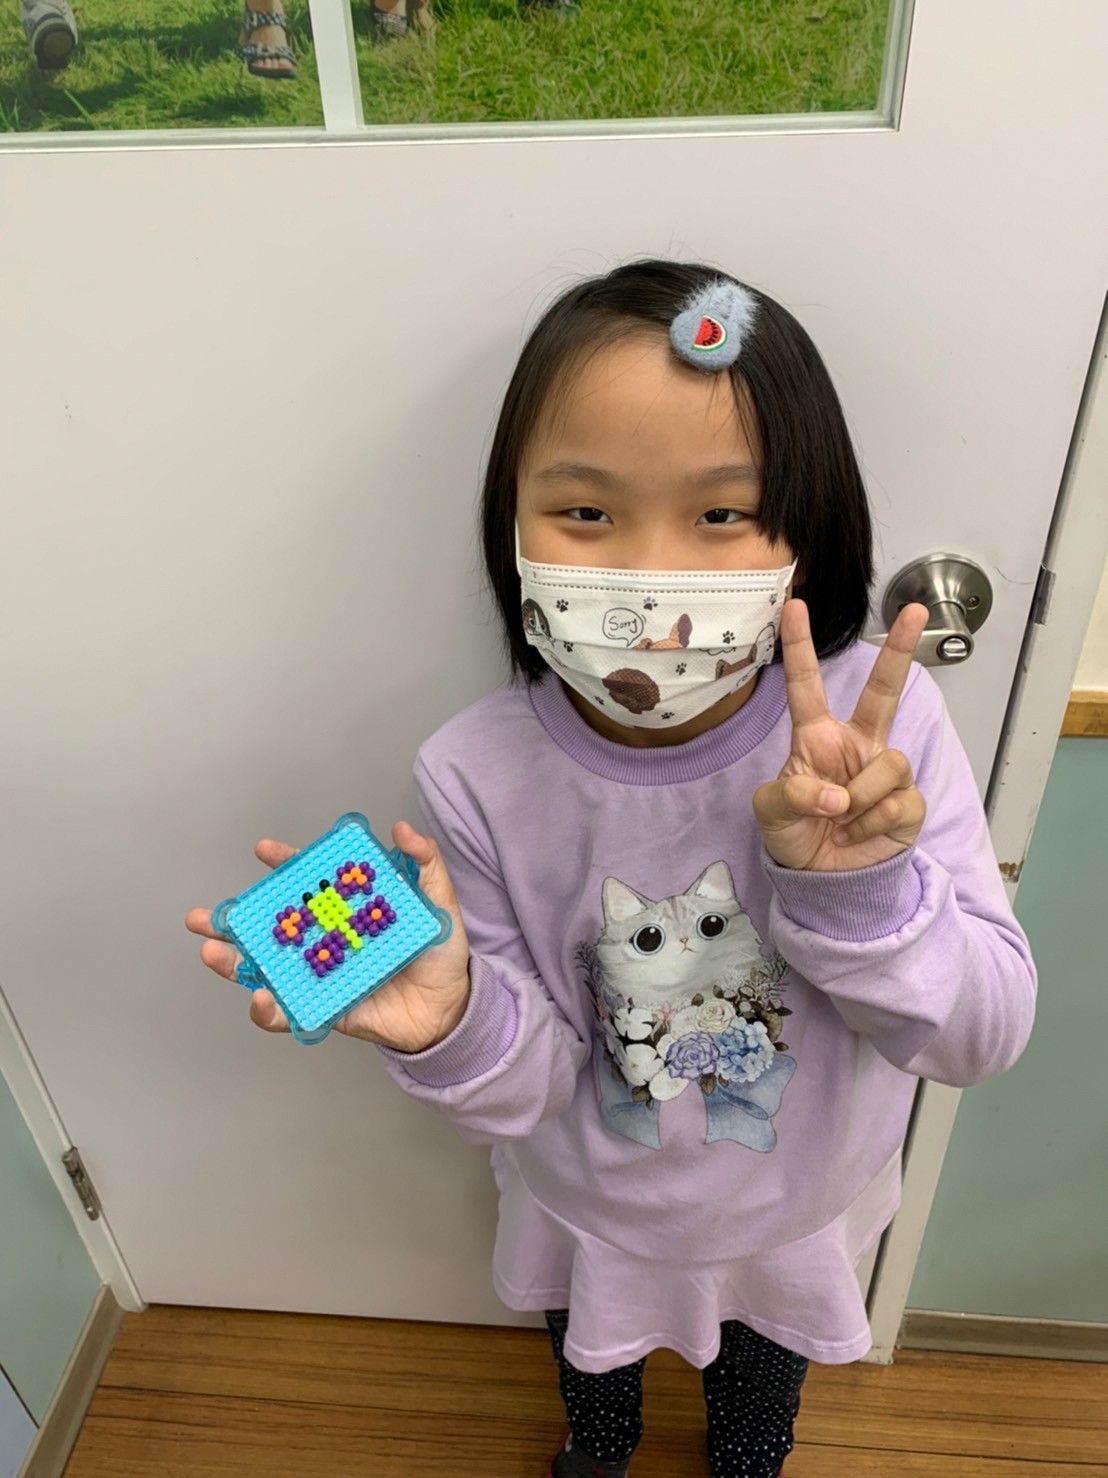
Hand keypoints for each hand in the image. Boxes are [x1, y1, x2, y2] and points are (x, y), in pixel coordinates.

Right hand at [185, 822, 471, 1051]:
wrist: (452, 1009)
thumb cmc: (439, 955)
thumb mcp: (438, 904)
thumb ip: (425, 865)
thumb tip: (403, 830)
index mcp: (345, 912)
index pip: (308, 884)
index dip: (284, 866)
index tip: (264, 850)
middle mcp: (324, 942)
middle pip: (271, 928)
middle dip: (231, 921)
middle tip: (201, 917)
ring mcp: (320, 977)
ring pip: (266, 969)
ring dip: (232, 963)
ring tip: (211, 953)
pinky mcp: (324, 1011)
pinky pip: (289, 1013)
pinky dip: (269, 1010)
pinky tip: (260, 999)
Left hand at [753, 600, 929, 871]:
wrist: (823, 880)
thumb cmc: (795, 834)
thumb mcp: (772, 813)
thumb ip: (793, 794)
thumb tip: (838, 794)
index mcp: (818, 738)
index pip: (807, 686)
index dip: (800, 647)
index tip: (795, 606)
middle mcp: (856, 746)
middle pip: (883, 691)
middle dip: (899, 650)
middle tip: (912, 610)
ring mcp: (885, 773)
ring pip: (889, 763)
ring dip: (860, 799)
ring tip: (842, 821)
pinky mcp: (908, 804)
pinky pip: (897, 803)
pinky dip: (871, 825)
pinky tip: (858, 835)